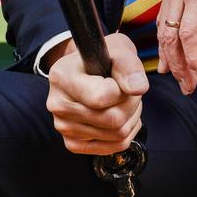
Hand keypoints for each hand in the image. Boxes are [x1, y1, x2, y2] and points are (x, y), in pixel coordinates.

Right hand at [45, 32, 148, 154]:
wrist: (88, 69)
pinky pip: (113, 147)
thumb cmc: (103, 58)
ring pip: (117, 135)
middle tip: (129, 91)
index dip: (124, 90)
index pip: (102, 98)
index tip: (122, 79)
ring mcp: (63, 126)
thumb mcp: (118, 48)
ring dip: (131, 117)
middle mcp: (57, 104)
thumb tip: (138, 88)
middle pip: (113, 120)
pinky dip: (126, 133)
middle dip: (132, 104)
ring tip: (124, 101)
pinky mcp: (73, 143)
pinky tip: (122, 116)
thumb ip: (128, 65)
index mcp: (62, 77)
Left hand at [156, 0, 196, 95]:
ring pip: (173, 38)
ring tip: (192, 84)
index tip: (173, 67)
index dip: (167, 48)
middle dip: (173, 64)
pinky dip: (192, 56)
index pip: (165, 22)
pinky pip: (188, 33)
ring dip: (183, 66)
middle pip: (164, 34)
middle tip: (183, 84)